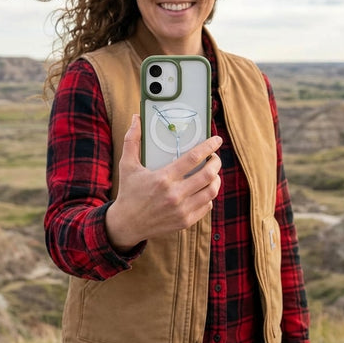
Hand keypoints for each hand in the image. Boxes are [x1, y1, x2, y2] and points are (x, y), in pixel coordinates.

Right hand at [106, 114, 221, 251]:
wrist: (126, 224)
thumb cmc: (128, 192)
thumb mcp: (127, 165)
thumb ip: (132, 140)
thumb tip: (135, 118)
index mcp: (163, 178)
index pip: (194, 158)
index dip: (209, 146)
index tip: (217, 140)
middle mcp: (175, 195)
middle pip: (208, 174)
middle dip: (216, 162)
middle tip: (214, 157)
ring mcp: (182, 210)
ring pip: (211, 191)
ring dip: (216, 178)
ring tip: (212, 172)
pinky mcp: (185, 221)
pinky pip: (207, 206)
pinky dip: (209, 195)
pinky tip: (204, 189)